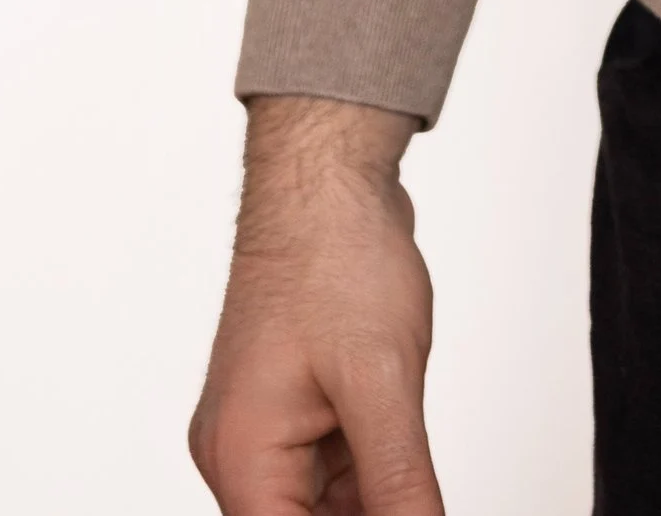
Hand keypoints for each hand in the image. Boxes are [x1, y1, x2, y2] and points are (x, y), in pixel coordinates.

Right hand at [190, 98, 442, 512]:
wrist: (328, 178)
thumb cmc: (336, 257)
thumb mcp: (383, 382)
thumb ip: (398, 480)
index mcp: (244, 457)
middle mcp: (242, 451)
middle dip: (366, 514)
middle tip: (418, 495)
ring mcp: (268, 427)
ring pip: (325, 503)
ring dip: (373, 495)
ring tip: (408, 441)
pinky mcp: (296, 405)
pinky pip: (334, 465)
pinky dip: (372, 468)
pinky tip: (407, 447)